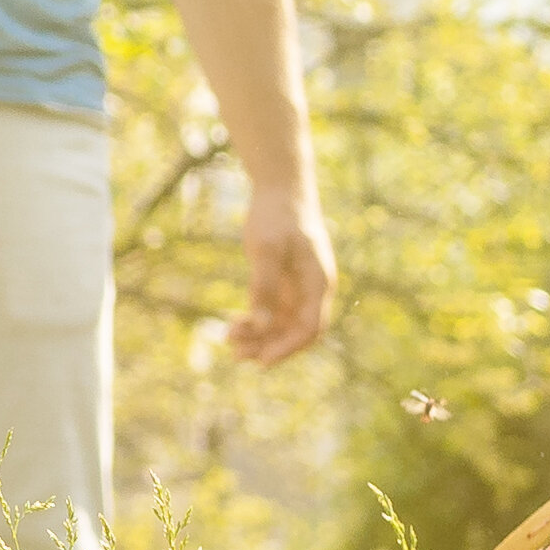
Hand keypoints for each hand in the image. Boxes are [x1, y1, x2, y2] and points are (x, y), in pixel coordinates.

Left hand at [225, 180, 335, 363]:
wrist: (280, 189)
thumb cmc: (276, 216)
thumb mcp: (266, 250)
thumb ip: (264, 288)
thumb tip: (262, 325)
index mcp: (319, 283)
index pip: (310, 329)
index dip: (287, 349)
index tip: (262, 361)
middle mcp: (313, 289)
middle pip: (296, 331)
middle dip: (269, 346)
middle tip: (236, 355)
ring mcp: (300, 286)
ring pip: (283, 323)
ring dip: (260, 336)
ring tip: (230, 342)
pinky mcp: (285, 281)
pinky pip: (274, 311)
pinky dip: (257, 320)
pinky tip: (235, 326)